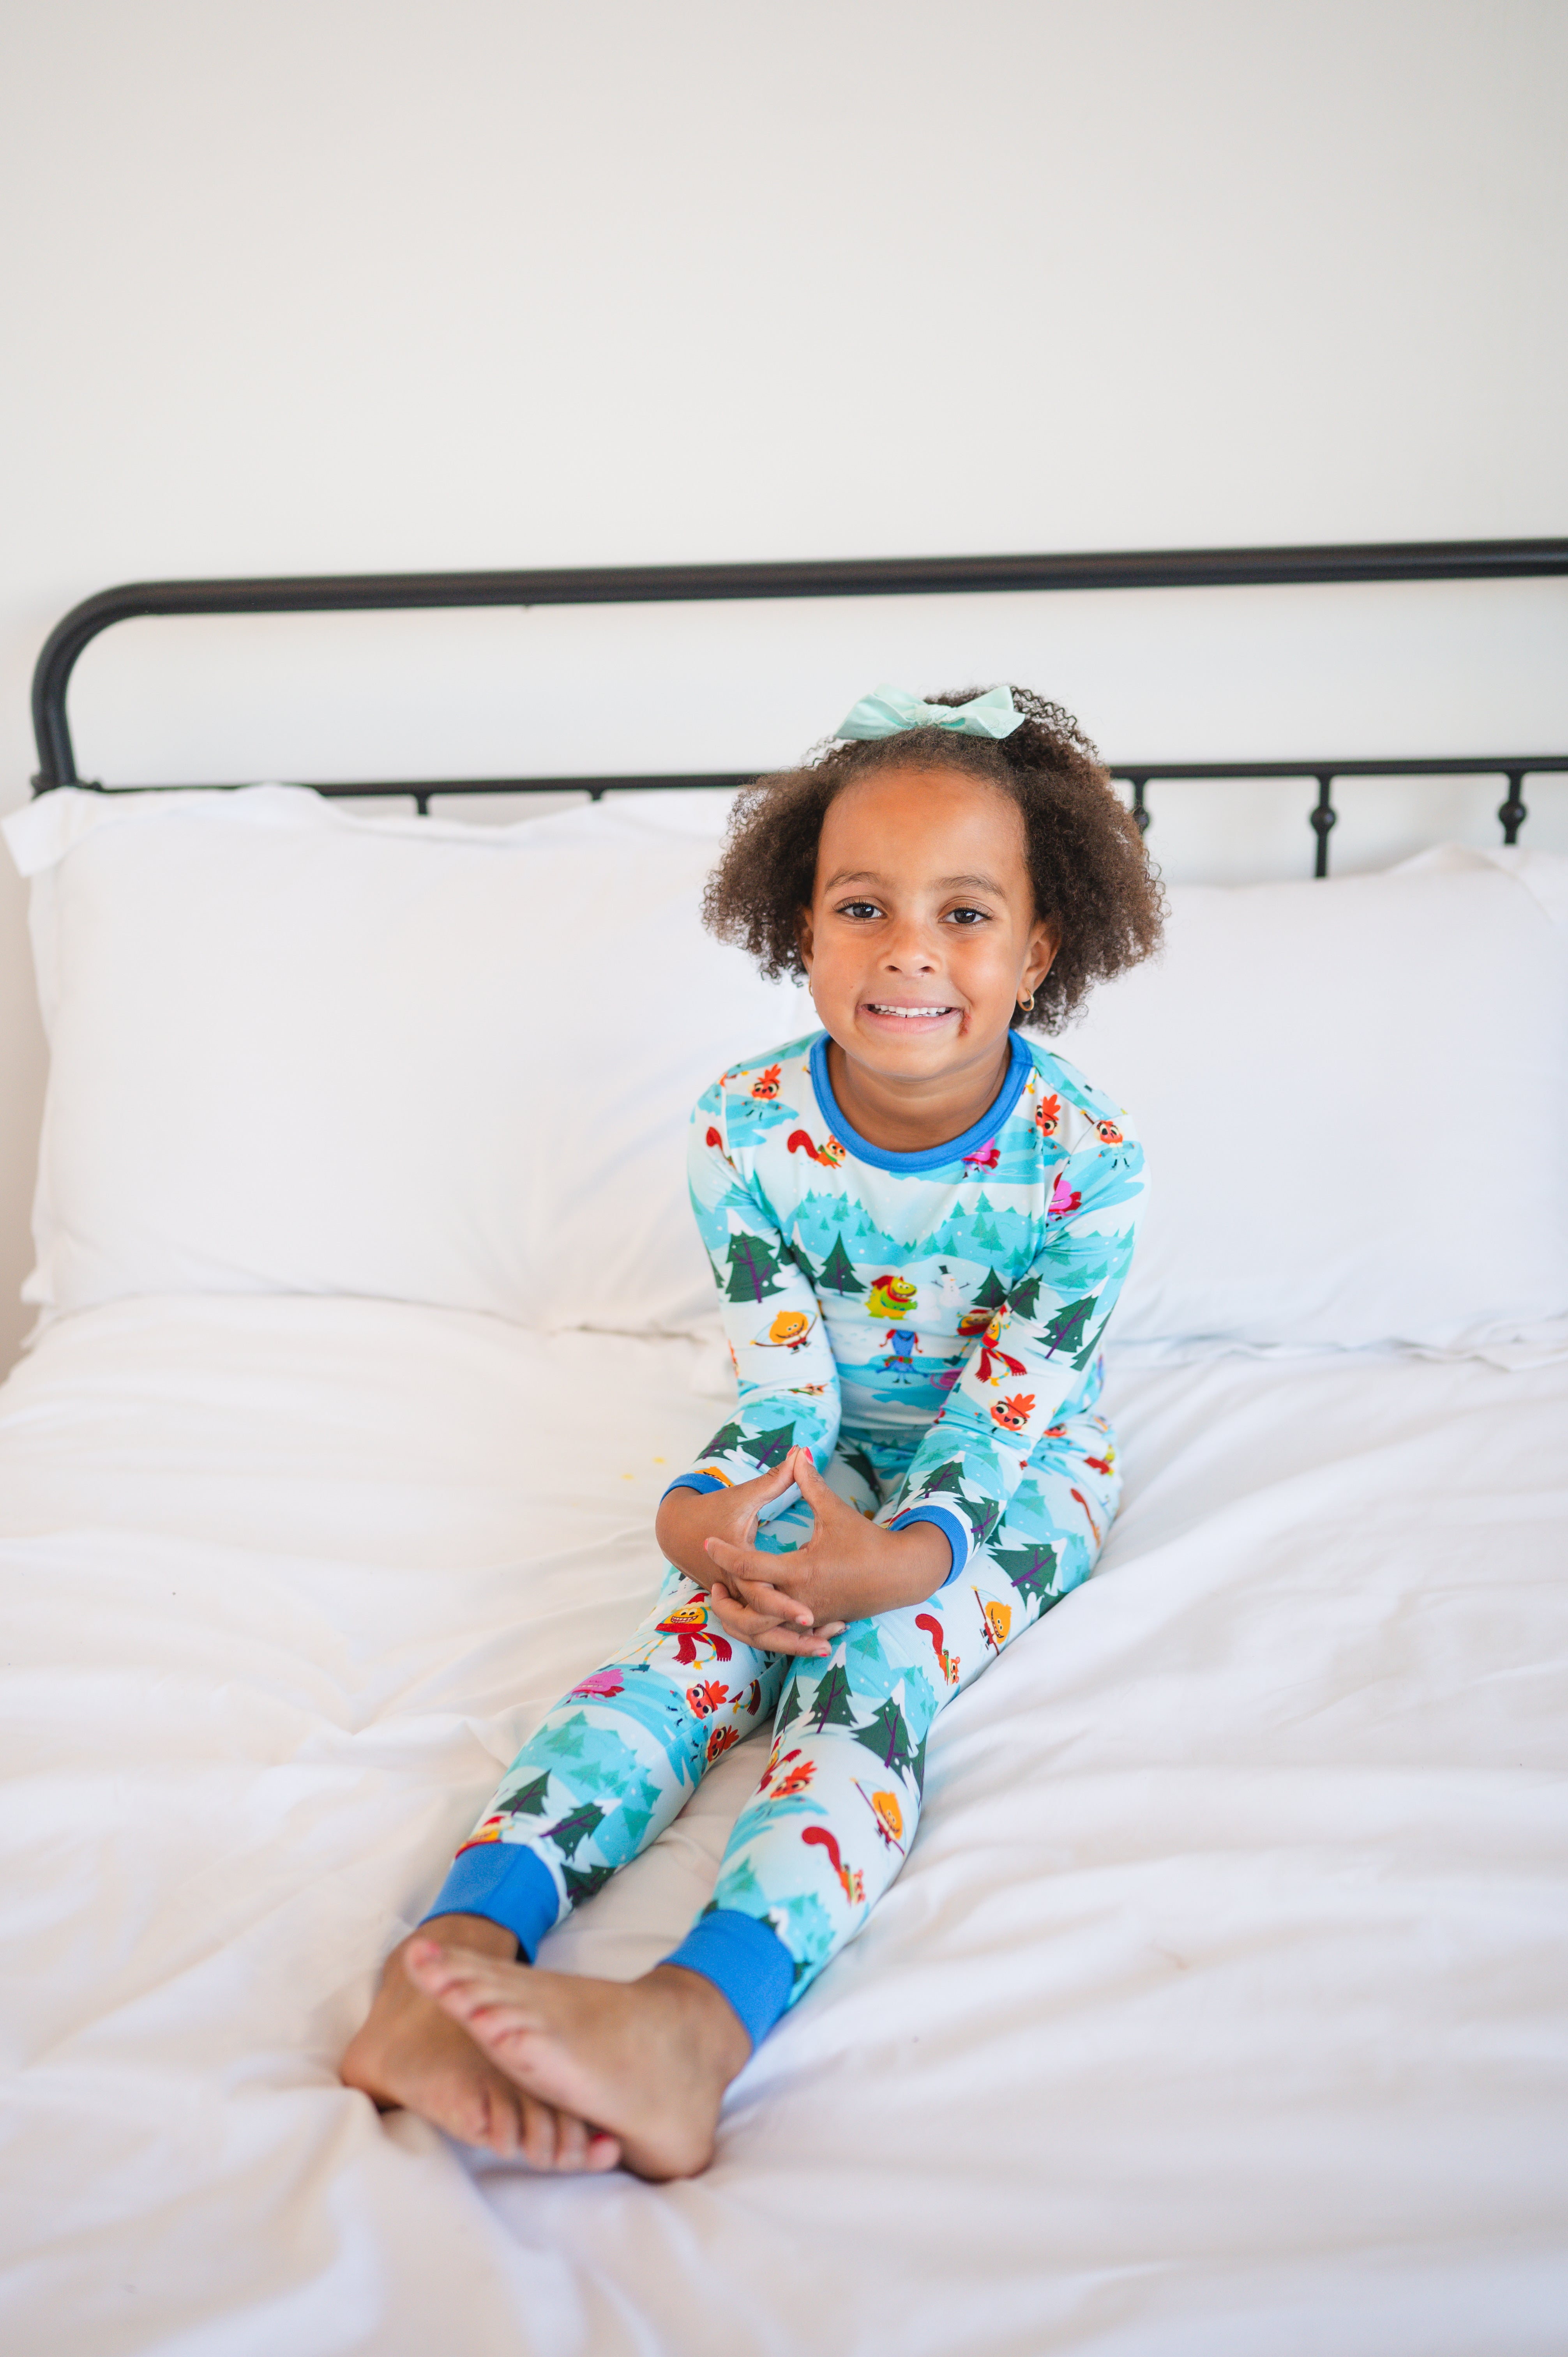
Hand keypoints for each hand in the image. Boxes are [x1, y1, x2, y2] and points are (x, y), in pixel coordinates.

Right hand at [656, 1455, 844, 1657]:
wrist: (677, 1529)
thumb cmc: (714, 1509)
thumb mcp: (745, 1497)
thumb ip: (776, 1479)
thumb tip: (803, 1452)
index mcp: (734, 1568)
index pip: (760, 1595)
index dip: (786, 1607)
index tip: (812, 1615)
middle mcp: (735, 1592)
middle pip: (762, 1627)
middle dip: (795, 1638)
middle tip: (828, 1637)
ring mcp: (736, 1602)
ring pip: (761, 1636)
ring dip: (793, 1644)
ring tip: (827, 1645)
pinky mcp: (740, 1605)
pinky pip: (761, 1629)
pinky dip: (784, 1635)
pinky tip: (815, 1637)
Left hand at [705, 1448, 949, 1638]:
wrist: (901, 1575)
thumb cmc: (867, 1542)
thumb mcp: (836, 1512)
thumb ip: (811, 1484)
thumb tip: (799, 1452)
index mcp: (800, 1570)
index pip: (748, 1565)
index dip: (724, 1552)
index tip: (707, 1541)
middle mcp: (801, 1599)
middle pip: (748, 1608)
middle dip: (724, 1601)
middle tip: (710, 1581)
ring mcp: (810, 1617)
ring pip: (763, 1631)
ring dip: (741, 1620)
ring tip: (727, 1600)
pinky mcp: (817, 1625)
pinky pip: (782, 1634)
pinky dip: (765, 1630)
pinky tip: (752, 1617)